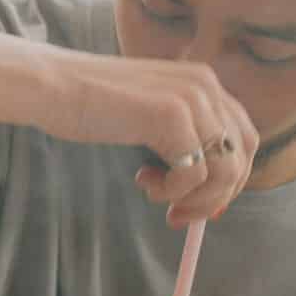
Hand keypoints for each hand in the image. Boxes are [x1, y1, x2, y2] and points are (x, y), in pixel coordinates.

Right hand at [44, 48, 257, 223]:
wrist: (52, 86)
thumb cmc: (88, 104)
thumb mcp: (147, 115)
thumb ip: (179, 136)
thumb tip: (205, 187)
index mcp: (202, 81)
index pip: (242, 136)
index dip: (231, 176)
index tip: (202, 204)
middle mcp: (205, 85)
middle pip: (242, 154)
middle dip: (219, 193)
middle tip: (181, 214)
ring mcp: (192, 99)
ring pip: (223, 170)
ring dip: (194, 197)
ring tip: (156, 197)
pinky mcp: (172, 116)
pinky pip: (194, 174)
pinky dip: (173, 190)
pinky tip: (143, 180)